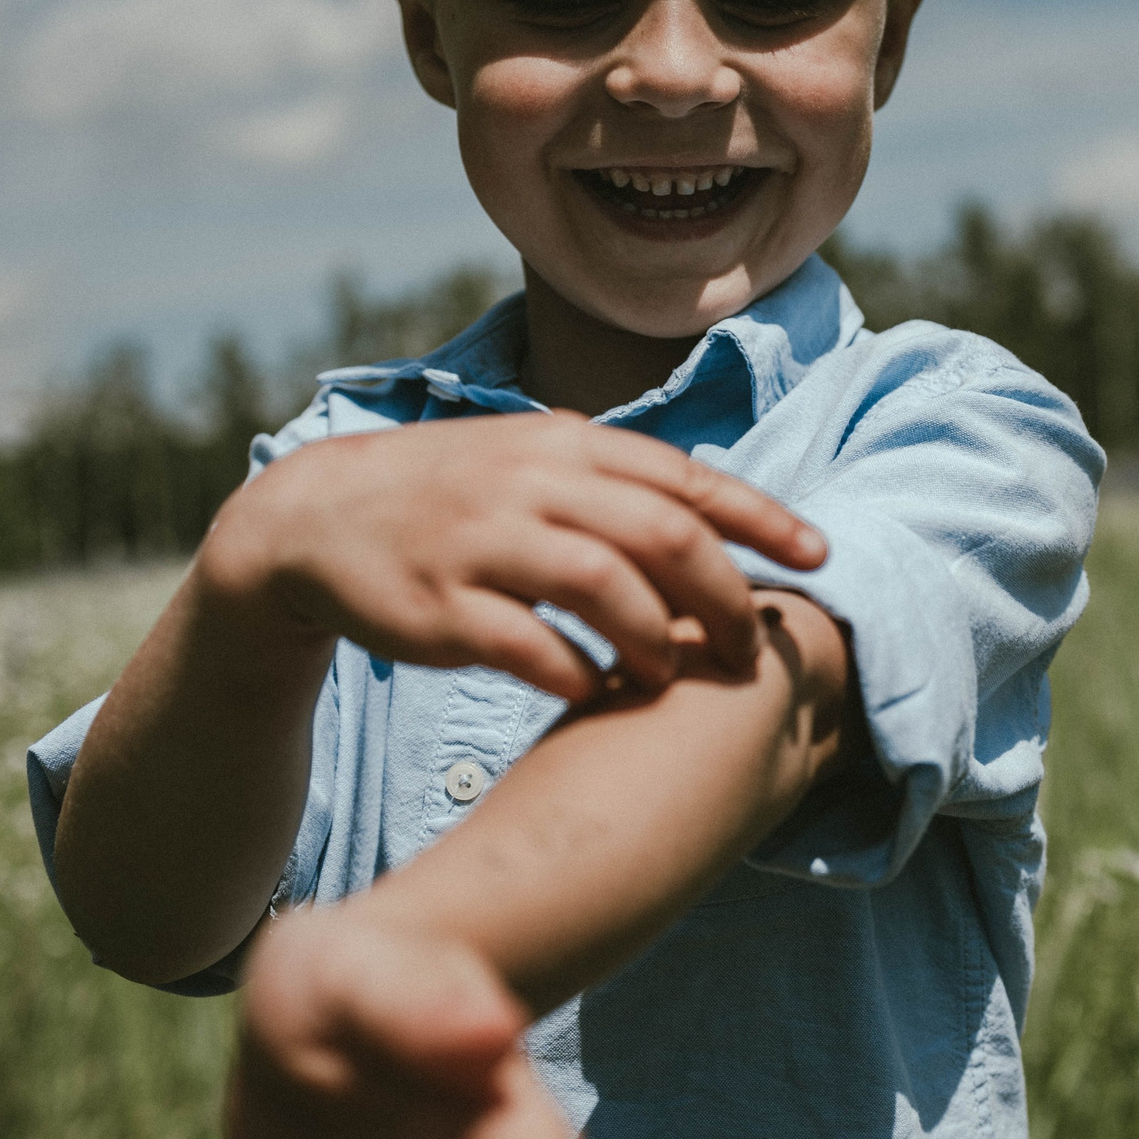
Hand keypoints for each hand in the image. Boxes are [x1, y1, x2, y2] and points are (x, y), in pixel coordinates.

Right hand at [199, 412, 825, 701]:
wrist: (319, 519)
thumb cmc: (457, 500)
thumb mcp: (536, 464)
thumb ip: (621, 489)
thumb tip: (724, 524)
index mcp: (567, 447)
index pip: (686, 479)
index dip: (760, 520)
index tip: (819, 558)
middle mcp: (531, 484)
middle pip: (661, 536)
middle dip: (721, 598)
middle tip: (747, 650)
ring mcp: (483, 542)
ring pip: (602, 586)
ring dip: (653, 640)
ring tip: (669, 674)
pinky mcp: (439, 606)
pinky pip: (526, 644)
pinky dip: (573, 673)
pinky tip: (592, 692)